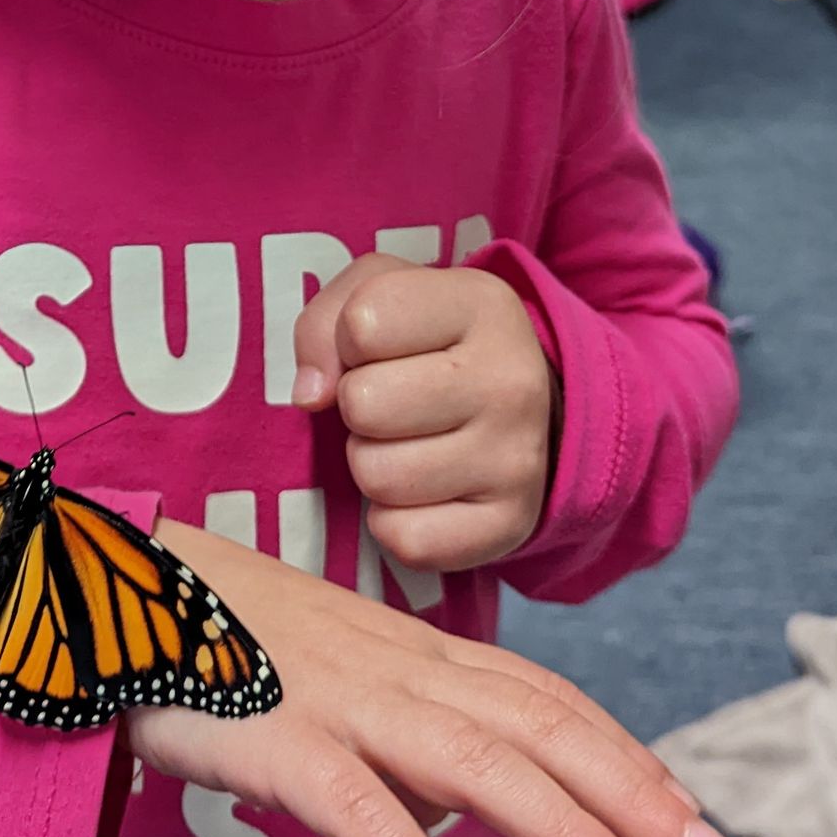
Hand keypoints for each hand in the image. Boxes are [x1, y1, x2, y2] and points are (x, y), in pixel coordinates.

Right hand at [126, 516, 731, 836]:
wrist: (103, 584)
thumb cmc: (217, 636)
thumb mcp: (331, 670)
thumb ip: (405, 723)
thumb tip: (472, 802)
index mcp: (410, 651)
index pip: (544, 699)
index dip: (626, 756)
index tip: (693, 817)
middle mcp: (391, 667)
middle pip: (535, 727)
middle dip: (633, 795)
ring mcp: (332, 699)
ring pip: (470, 762)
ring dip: (563, 827)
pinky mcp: (266, 735)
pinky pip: (348, 803)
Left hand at [293, 253, 553, 572]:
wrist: (527, 413)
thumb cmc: (432, 344)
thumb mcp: (381, 297)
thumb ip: (325, 322)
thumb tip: (310, 396)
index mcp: (482, 304)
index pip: (362, 323)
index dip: (349, 342)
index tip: (380, 351)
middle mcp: (511, 380)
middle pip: (363, 404)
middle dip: (358, 407)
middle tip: (392, 405)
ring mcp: (517, 458)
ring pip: (376, 476)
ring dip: (372, 465)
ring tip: (407, 444)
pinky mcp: (511, 524)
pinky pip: (405, 539)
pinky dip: (395, 522)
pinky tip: (422, 492)